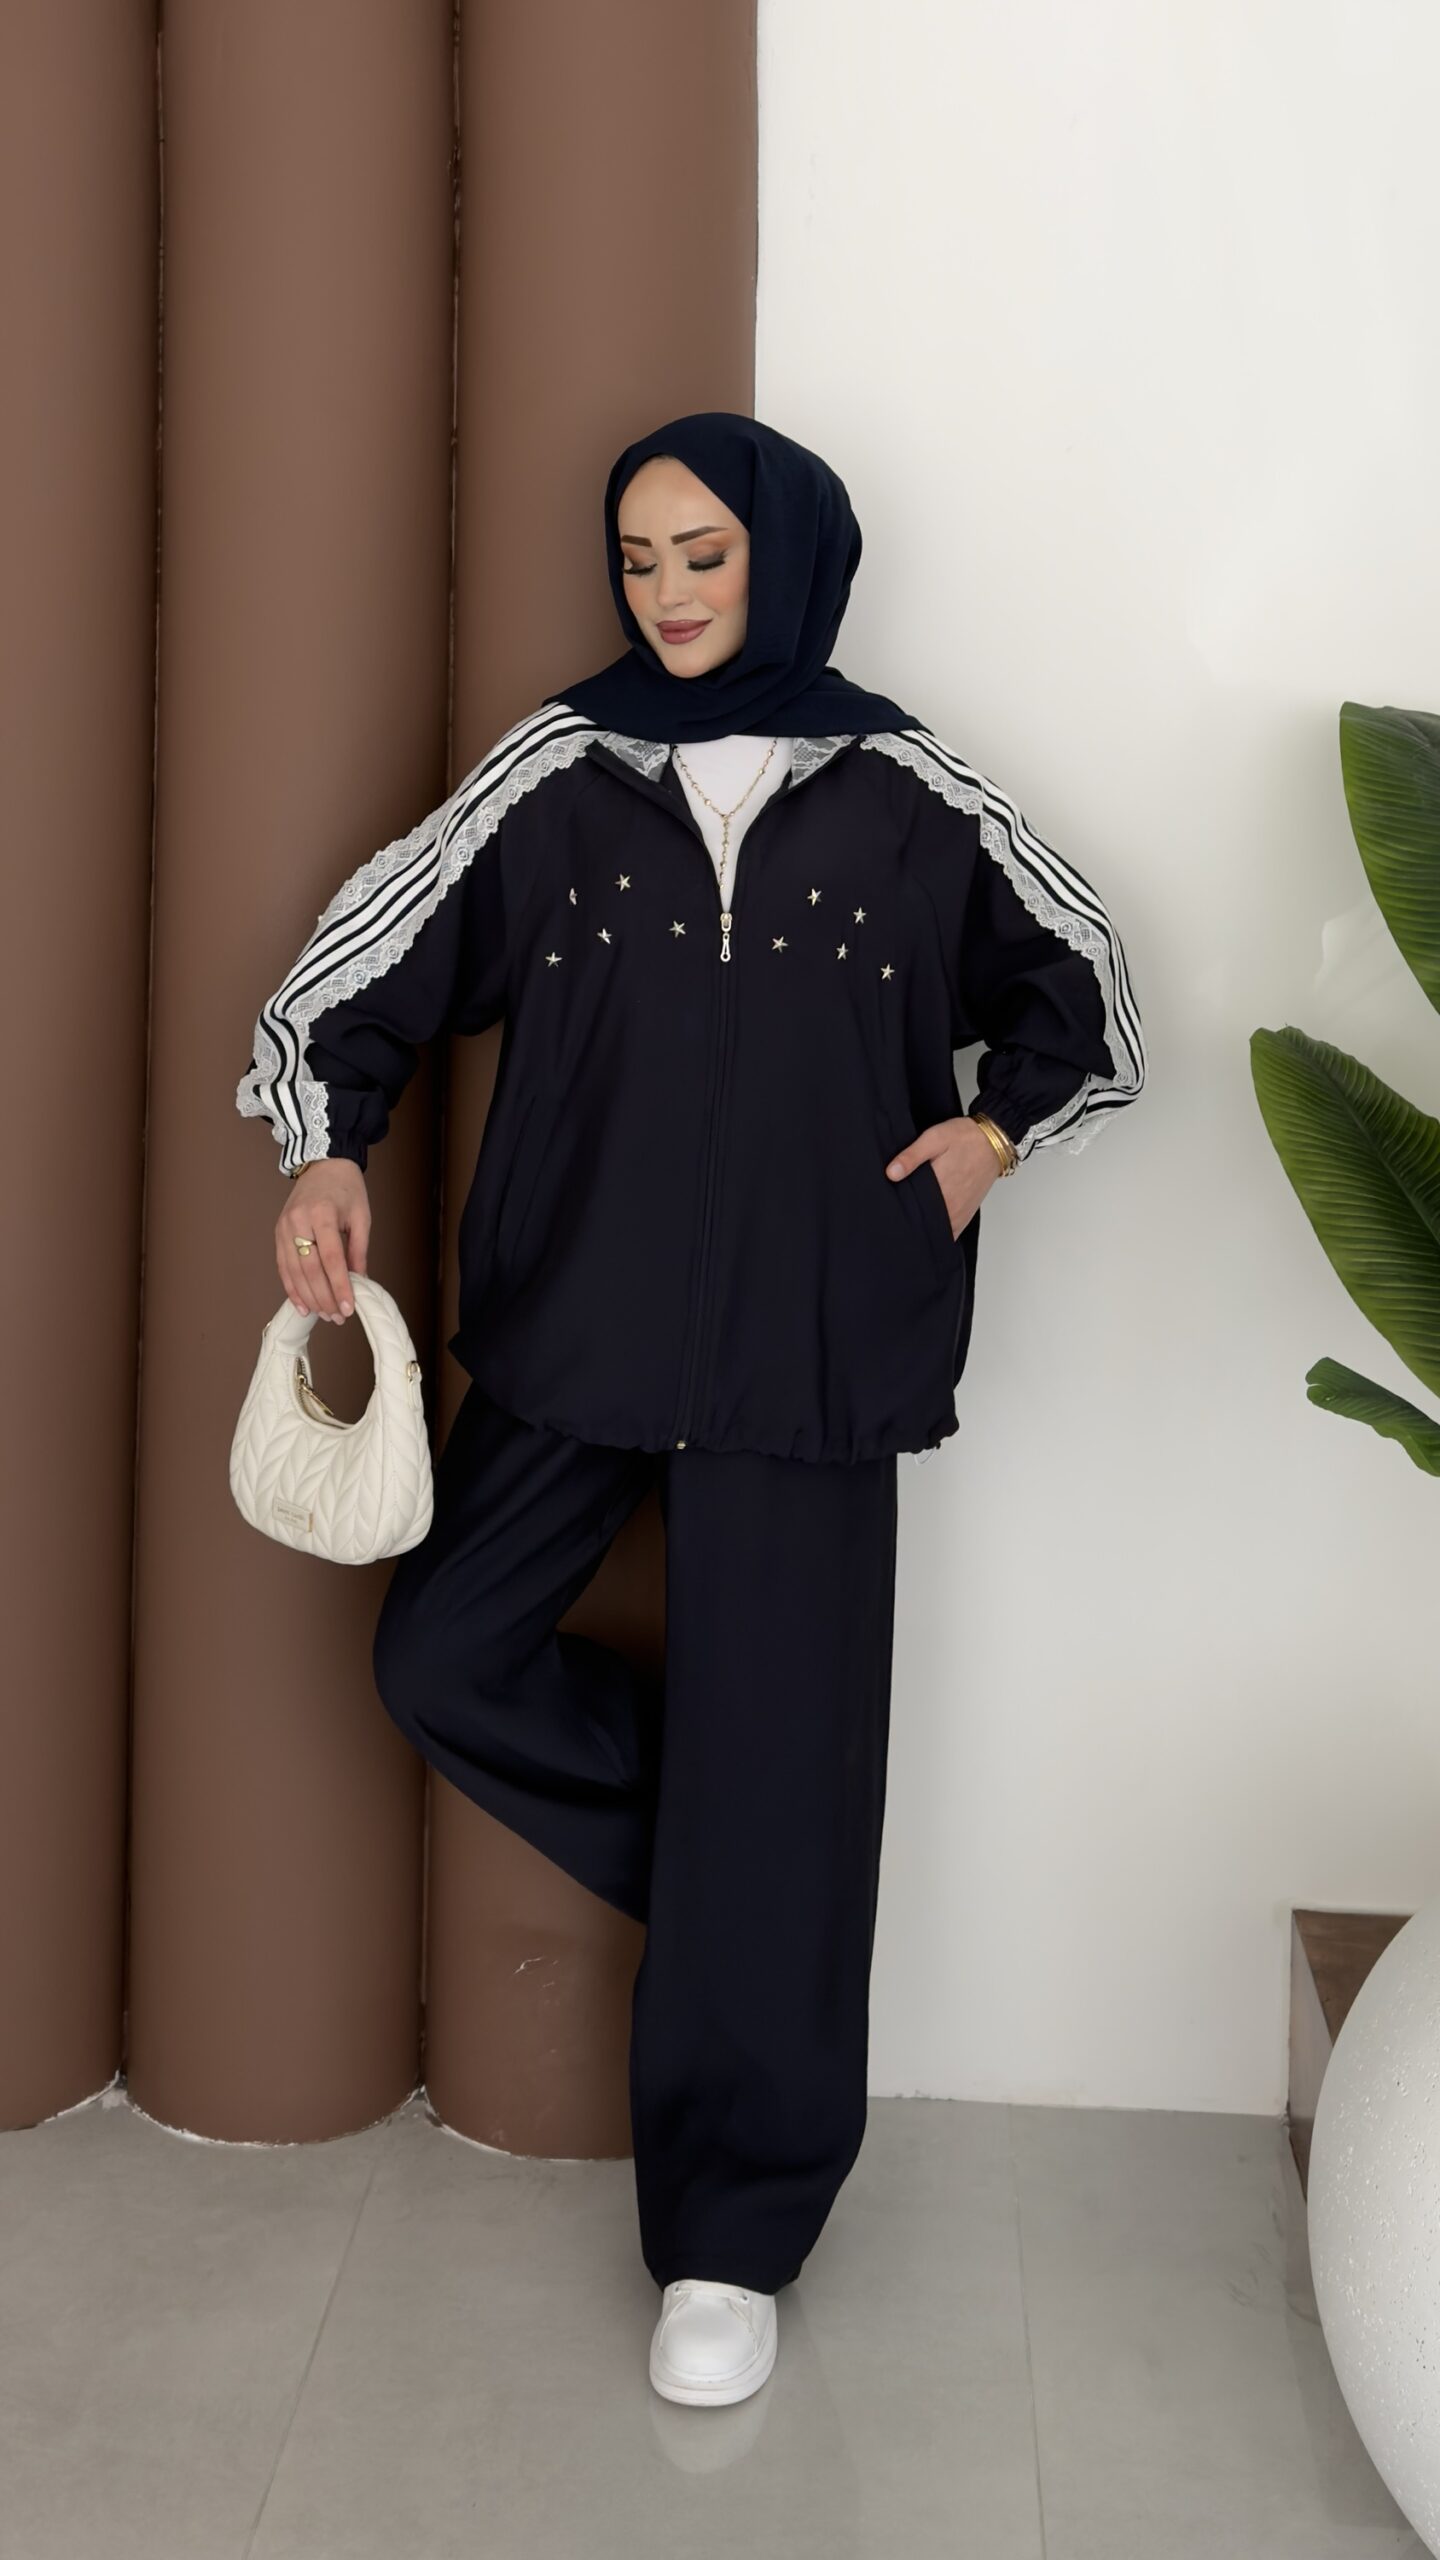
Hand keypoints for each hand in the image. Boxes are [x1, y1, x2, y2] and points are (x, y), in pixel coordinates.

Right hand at [275, 1160, 370, 1321]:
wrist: (323, 1164)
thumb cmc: (346, 1188)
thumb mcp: (361, 1216)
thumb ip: (358, 1250)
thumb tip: (360, 1282)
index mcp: (323, 1214)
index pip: (331, 1259)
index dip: (340, 1287)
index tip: (349, 1307)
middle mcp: (299, 1221)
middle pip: (310, 1269)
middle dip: (325, 1297)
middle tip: (338, 1317)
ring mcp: (284, 1227)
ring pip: (294, 1272)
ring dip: (309, 1297)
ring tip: (324, 1314)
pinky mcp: (278, 1232)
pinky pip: (283, 1266)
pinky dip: (292, 1288)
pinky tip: (302, 1304)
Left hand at [885, 1114, 1002, 1239]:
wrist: (994, 1142)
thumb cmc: (965, 1138)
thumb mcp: (934, 1138)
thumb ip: (912, 1156)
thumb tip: (891, 1173)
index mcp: (940, 1187)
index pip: (912, 1210)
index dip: (899, 1211)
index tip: (889, 1209)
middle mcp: (951, 1205)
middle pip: (923, 1222)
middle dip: (909, 1219)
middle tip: (897, 1211)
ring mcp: (959, 1212)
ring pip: (936, 1230)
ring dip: (924, 1226)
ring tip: (912, 1216)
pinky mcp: (966, 1214)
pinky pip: (950, 1232)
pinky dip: (938, 1230)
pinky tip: (928, 1221)